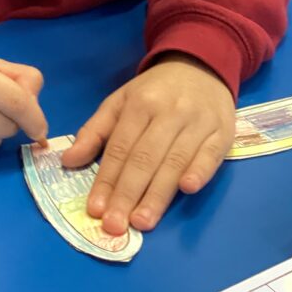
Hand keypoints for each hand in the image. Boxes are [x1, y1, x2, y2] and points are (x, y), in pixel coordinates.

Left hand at [62, 53, 235, 234]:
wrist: (201, 65)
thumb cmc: (155, 91)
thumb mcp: (121, 101)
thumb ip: (95, 131)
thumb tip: (68, 161)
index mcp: (140, 104)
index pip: (120, 148)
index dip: (106, 179)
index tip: (95, 209)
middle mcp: (169, 112)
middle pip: (145, 157)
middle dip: (128, 193)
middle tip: (115, 226)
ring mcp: (198, 122)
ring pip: (175, 161)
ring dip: (158, 194)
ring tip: (141, 222)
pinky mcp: (222, 131)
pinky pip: (211, 154)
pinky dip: (200, 171)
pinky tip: (187, 189)